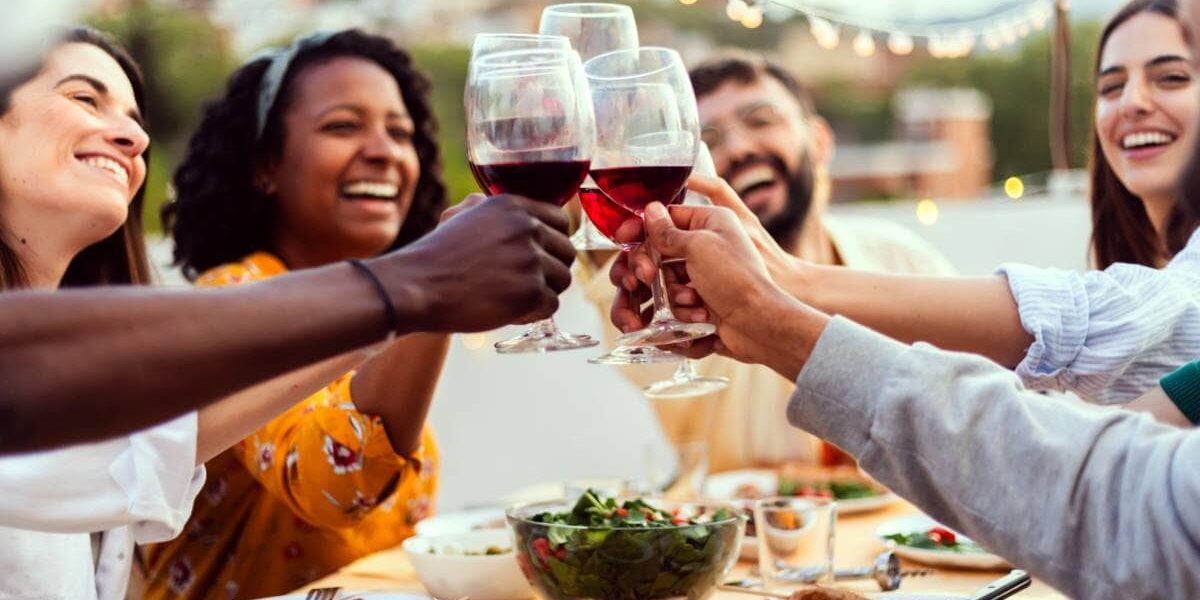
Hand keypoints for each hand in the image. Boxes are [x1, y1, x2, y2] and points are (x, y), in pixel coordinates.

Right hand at [372, 194, 574, 332]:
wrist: (417, 285)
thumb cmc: (435, 257)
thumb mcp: (461, 216)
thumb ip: (490, 209)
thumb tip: (516, 212)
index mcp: (513, 205)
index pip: (560, 221)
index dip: (553, 242)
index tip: (541, 256)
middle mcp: (526, 227)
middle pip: (567, 251)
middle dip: (550, 270)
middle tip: (526, 282)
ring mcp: (530, 259)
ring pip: (563, 279)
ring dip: (543, 292)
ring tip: (514, 297)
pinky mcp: (530, 291)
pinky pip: (552, 305)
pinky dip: (535, 313)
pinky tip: (510, 311)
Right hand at [642, 201, 827, 379]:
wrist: (758, 325)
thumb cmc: (737, 280)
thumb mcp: (700, 246)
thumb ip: (669, 231)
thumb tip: (650, 211)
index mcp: (710, 223)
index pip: (666, 218)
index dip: (642, 228)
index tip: (623, 237)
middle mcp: (704, 248)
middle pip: (656, 253)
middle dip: (648, 269)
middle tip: (646, 279)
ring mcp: (700, 278)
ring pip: (660, 284)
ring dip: (669, 297)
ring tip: (690, 303)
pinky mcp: (697, 304)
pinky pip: (671, 307)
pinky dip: (680, 314)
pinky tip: (698, 319)